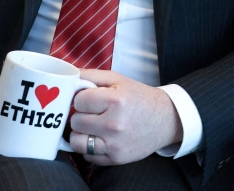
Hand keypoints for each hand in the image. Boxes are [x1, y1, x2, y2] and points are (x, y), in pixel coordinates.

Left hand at [69, 70, 183, 165]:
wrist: (166, 120)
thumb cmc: (139, 98)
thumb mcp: (118, 79)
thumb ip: (91, 75)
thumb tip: (68, 76)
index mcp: (115, 101)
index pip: (78, 101)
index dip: (81, 99)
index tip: (90, 99)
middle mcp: (114, 124)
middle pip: (75, 121)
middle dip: (81, 115)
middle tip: (93, 113)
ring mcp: (114, 144)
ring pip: (76, 142)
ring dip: (81, 133)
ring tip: (92, 127)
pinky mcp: (116, 158)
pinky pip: (87, 156)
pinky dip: (89, 148)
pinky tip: (100, 138)